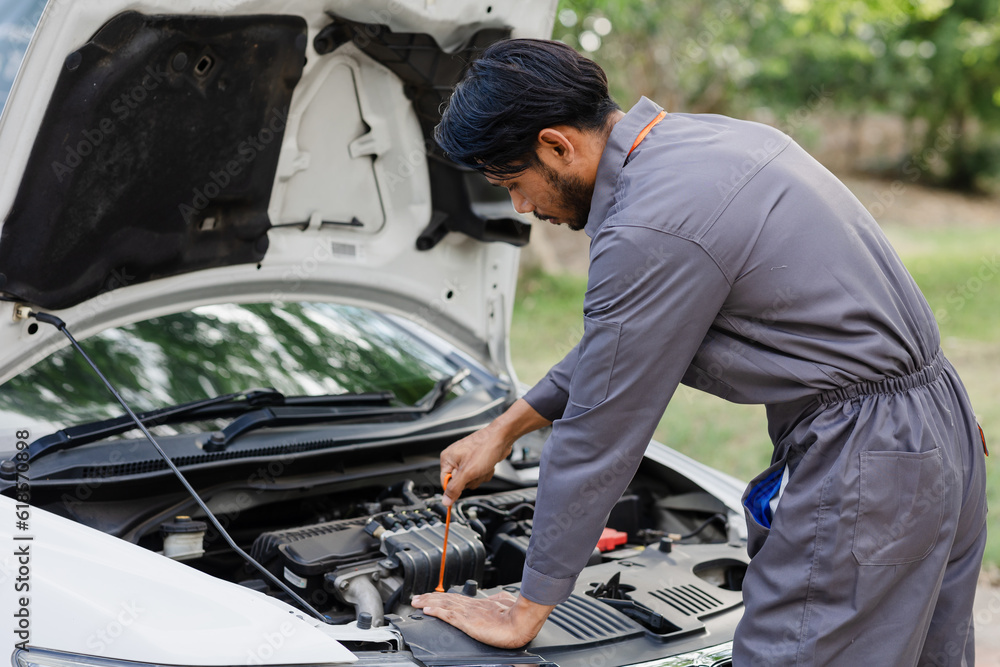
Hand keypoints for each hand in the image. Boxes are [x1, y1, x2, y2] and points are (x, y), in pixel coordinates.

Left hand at [410, 591, 553, 647]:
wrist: (522, 622)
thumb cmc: (517, 615)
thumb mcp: (505, 604)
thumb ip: (498, 601)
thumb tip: (498, 599)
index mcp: (479, 603)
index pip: (455, 598)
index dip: (442, 597)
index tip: (431, 597)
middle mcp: (471, 606)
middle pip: (445, 599)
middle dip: (429, 598)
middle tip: (416, 598)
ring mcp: (468, 613)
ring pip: (443, 605)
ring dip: (427, 603)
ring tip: (416, 602)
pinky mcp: (467, 622)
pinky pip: (447, 615)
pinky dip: (435, 612)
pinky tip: (426, 611)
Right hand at [440, 398, 550, 505]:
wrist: (502, 438)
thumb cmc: (485, 447)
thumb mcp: (468, 472)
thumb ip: (455, 488)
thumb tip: (446, 501)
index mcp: (447, 459)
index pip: (445, 483)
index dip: (456, 487)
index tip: (464, 483)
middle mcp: (455, 458)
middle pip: (459, 483)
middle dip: (471, 479)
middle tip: (475, 470)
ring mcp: (466, 460)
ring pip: (471, 480)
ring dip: (479, 476)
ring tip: (482, 466)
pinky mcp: (476, 461)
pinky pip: (478, 475)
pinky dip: (485, 472)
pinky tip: (487, 464)